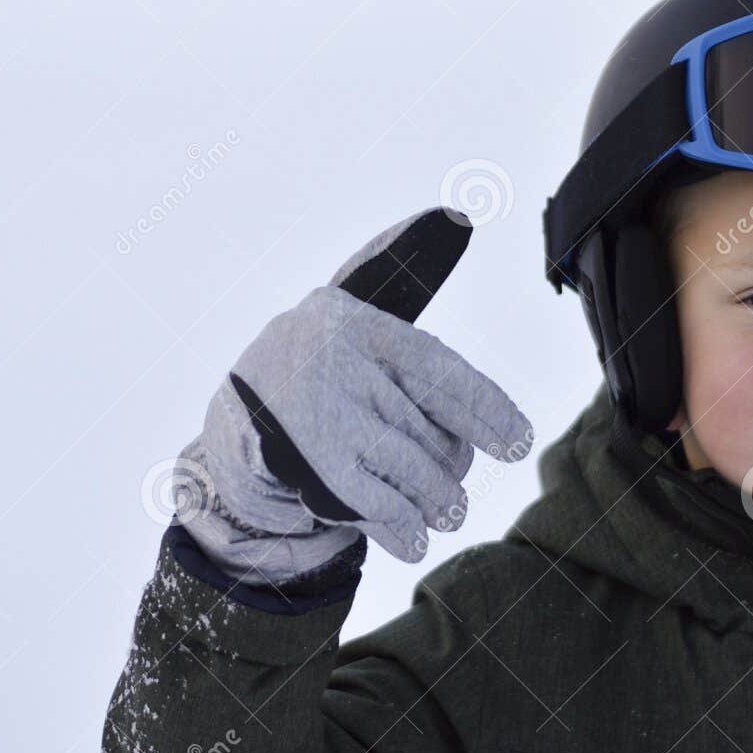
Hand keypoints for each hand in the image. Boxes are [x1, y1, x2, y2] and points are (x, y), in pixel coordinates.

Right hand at [176, 207, 533, 584]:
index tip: (518, 441)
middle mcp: (337, 365)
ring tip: (446, 513)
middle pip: (427, 427)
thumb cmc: (313, 359)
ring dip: (436, 500)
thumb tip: (458, 213)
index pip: (438, 369)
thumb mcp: (350, 308)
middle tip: (458, 489)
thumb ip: (402, 269)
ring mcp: (322, 418)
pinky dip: (402, 527)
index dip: (486, 409)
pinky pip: (376, 504)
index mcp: (356, 322)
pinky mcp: (310, 468)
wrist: (234, 419)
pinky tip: (414, 538)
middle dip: (450, 465)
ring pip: (411, 468)